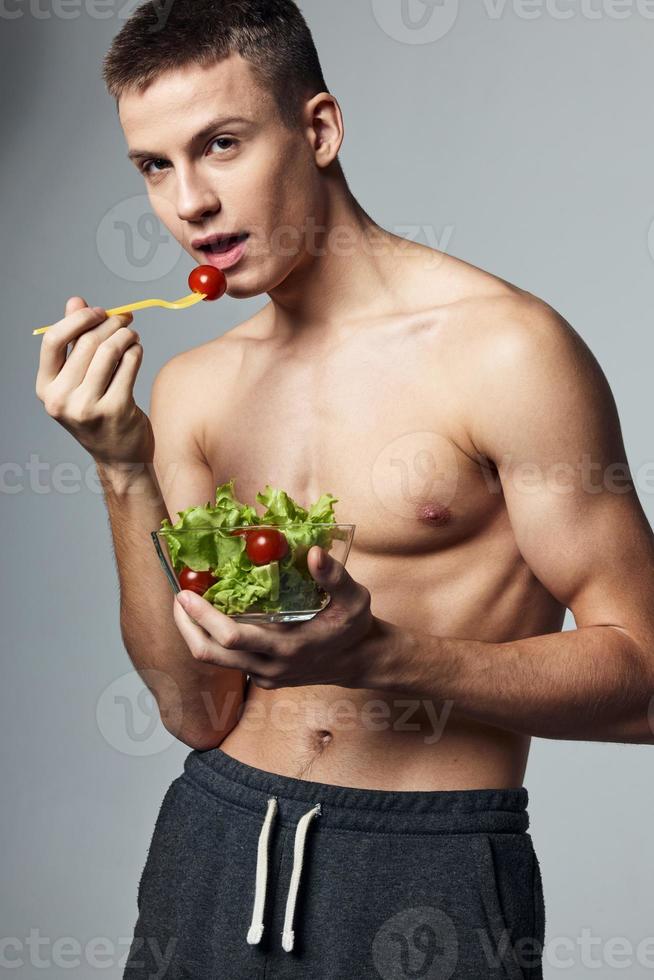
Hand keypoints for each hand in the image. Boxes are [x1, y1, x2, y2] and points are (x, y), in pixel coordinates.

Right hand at [35, 296, 153, 466]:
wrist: (119, 457)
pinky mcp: (116, 410)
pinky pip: (129, 365)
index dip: (78, 319)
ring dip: (126, 335)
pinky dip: (136, 351)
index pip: (53, 340)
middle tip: (125, 319)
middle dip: (110, 324)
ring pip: (109, 351)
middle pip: (86, 343)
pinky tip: (137, 351)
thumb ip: (74, 342)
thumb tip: (76, 301)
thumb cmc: (98, 413)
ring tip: (132, 335)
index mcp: (46, 389)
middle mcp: (62, 400)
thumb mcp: (77, 381)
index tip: (99, 311)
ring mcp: (88, 407)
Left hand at [172, 545, 380, 689]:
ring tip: (187, 605)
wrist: (361, 662)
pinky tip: (212, 617)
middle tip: (178, 597)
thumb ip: (335, 576)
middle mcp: (270, 668)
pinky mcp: (263, 679)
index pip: (231, 638)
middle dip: (186, 626)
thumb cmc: (356, 627)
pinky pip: (228, 662)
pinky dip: (213, 640)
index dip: (203, 617)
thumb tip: (313, 552)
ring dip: (195, 634)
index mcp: (287, 649)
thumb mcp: (354, 598)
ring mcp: (264, 677)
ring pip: (215, 661)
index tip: (185, 593)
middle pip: (209, 655)